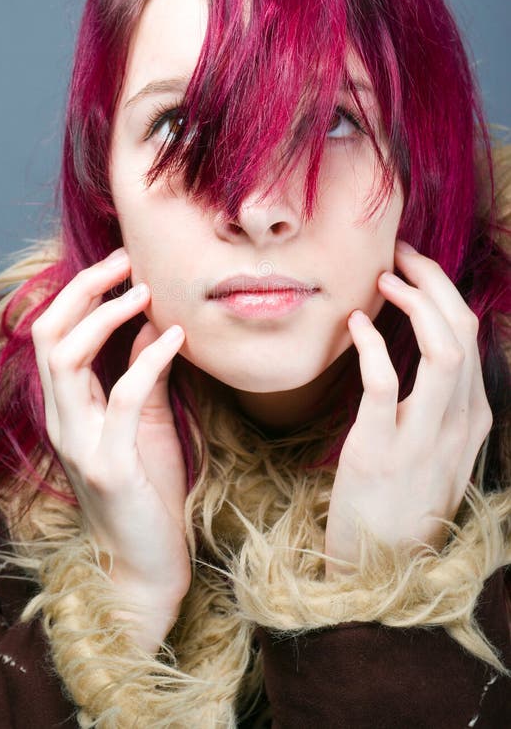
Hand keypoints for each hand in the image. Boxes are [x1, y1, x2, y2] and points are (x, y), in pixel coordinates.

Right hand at [31, 248, 189, 647]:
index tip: (122, 263)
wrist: (146, 564)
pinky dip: (147, 360)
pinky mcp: (108, 465)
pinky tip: (176, 339)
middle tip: (126, 261)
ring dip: (105, 316)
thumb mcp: (144, 422)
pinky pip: (122, 398)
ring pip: (67, 359)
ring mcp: (79, 443)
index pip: (52, 334)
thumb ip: (141, 374)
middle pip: (48, 335)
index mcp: (67, 408)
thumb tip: (153, 323)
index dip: (80, 292)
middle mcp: (61, 420)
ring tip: (145, 291)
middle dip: (83, 289)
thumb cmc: (147, 491)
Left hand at [324, 240, 491, 578]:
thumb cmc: (401, 505)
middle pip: (463, 331)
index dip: (444, 293)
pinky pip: (384, 385)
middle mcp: (458, 425)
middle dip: (435, 282)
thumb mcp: (437, 454)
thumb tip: (420, 350)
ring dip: (415, 303)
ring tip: (383, 279)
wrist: (381, 572)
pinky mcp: (379, 452)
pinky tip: (355, 325)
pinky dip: (372, 346)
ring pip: (442, 350)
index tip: (414, 268)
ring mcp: (423, 439)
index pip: (472, 336)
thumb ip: (439, 405)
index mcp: (473, 420)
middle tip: (400, 255)